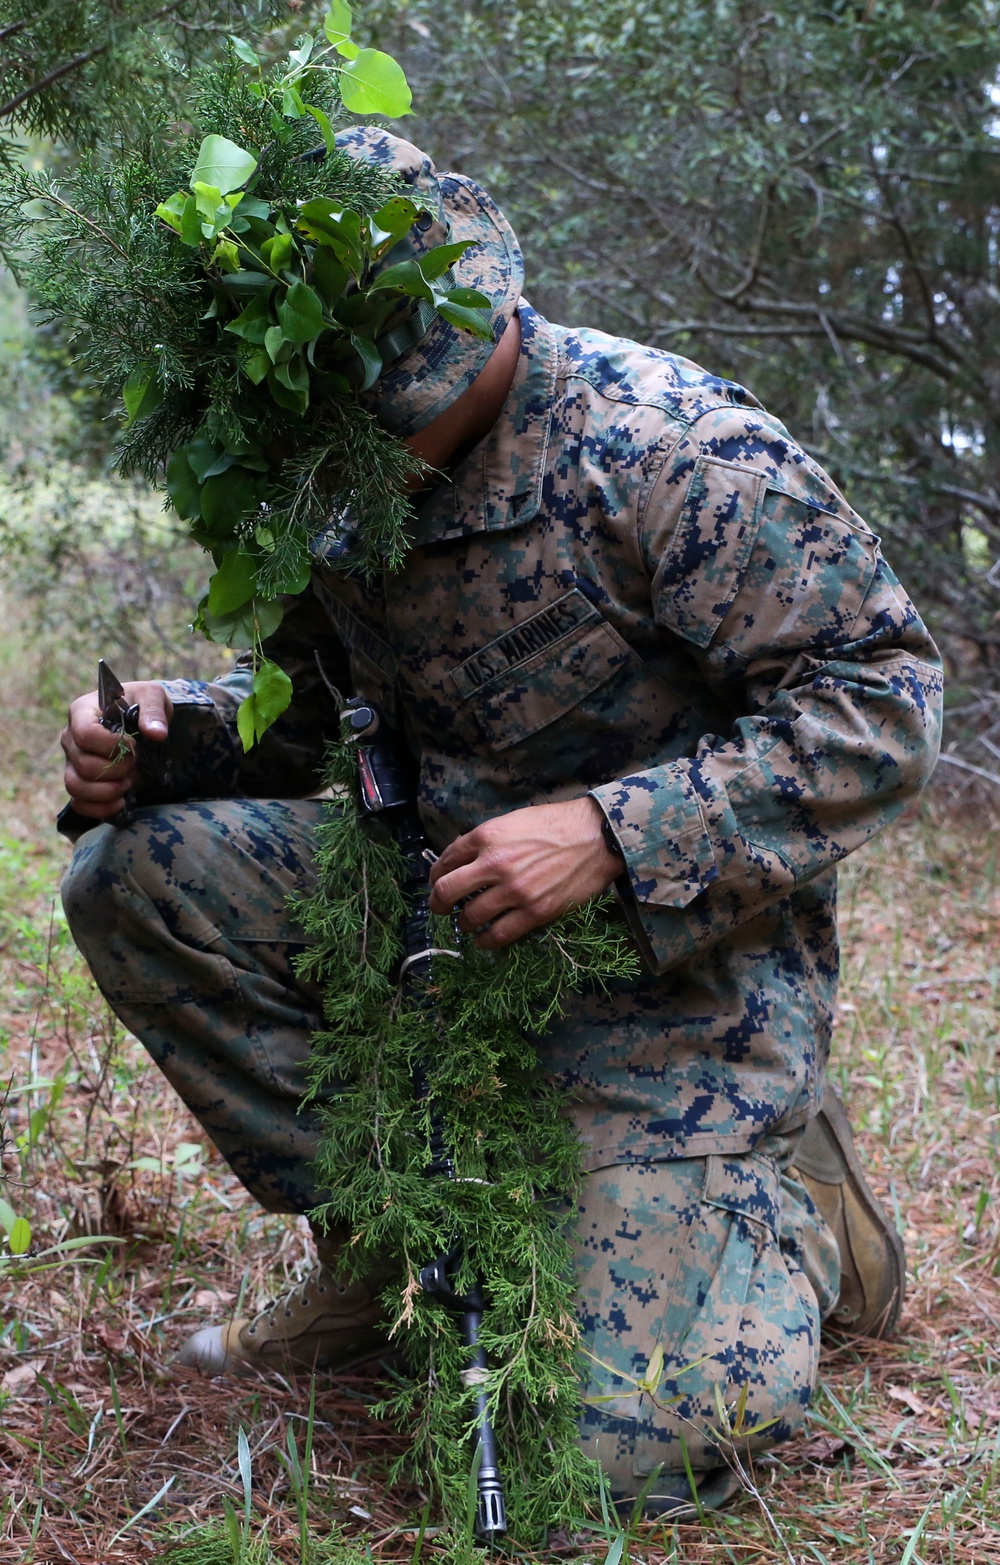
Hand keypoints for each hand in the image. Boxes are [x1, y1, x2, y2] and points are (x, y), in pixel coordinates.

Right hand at [61, 681, 171, 820]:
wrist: (139, 721)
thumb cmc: (140, 704)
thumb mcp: (152, 696)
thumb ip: (153, 710)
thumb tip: (157, 734)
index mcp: (82, 711)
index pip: (85, 734)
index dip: (112, 745)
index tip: (133, 745)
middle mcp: (71, 738)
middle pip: (83, 764)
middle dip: (116, 769)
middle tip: (135, 762)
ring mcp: (72, 762)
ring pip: (75, 786)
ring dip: (107, 791)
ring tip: (128, 783)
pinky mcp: (80, 782)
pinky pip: (79, 804)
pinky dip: (101, 808)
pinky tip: (121, 802)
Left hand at [427, 797, 624, 949]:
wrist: (597, 837)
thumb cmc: (557, 824)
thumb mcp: (513, 820)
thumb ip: (486, 839)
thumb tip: (462, 857)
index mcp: (487, 836)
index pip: (446, 860)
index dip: (436, 875)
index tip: (438, 883)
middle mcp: (495, 864)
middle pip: (447, 891)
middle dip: (438, 903)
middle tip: (441, 908)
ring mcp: (514, 890)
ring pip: (470, 917)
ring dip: (463, 923)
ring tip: (466, 923)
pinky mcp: (535, 912)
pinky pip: (498, 935)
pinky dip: (485, 941)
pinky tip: (483, 940)